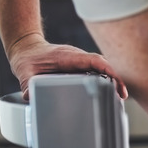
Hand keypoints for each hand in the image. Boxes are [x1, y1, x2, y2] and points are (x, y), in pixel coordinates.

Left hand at [7, 33, 127, 99]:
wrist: (27, 49)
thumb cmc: (28, 59)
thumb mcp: (25, 73)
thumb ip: (28, 86)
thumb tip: (30, 97)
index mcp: (67, 56)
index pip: (93, 60)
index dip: (107, 70)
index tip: (115, 82)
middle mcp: (77, 58)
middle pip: (102, 65)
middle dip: (115, 78)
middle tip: (122, 95)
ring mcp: (79, 62)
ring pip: (101, 68)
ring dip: (112, 80)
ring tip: (120, 97)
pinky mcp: (79, 67)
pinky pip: (96, 71)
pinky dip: (105, 80)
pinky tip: (109, 93)